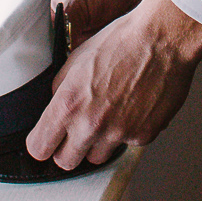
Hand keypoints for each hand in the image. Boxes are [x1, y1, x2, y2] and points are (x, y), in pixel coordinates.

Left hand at [27, 0, 201, 168]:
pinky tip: (133, 108)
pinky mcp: (143, 135)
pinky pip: (128, 144)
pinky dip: (128, 132)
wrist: (162, 38)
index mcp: (69, 104)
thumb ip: (60, 90)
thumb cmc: (122, 41)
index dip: (41, 144)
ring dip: (98, 142)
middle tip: (75, 133)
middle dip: (67, 149)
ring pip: (97, 157)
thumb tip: (54, 108)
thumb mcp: (76, 59)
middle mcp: (91, 124)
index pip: (39, 147)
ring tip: (109, 115)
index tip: (45, 141)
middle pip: (66, 162)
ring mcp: (119, 133)